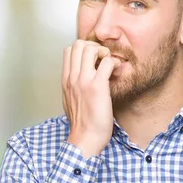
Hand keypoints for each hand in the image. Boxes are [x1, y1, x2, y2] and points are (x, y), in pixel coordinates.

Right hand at [61, 40, 121, 157]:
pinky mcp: (97, 87)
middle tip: (103, 59)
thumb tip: (82, 77)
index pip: (68, 50)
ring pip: (90, 48)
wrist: (86, 138)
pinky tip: (116, 73)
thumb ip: (74, 85)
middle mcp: (72, 78)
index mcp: (66, 80)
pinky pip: (107, 63)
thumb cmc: (82, 122)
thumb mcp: (71, 100)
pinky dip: (114, 63)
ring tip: (109, 65)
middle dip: (94, 46)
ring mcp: (83, 81)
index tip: (94, 60)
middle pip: (78, 44)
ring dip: (103, 52)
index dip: (84, 49)